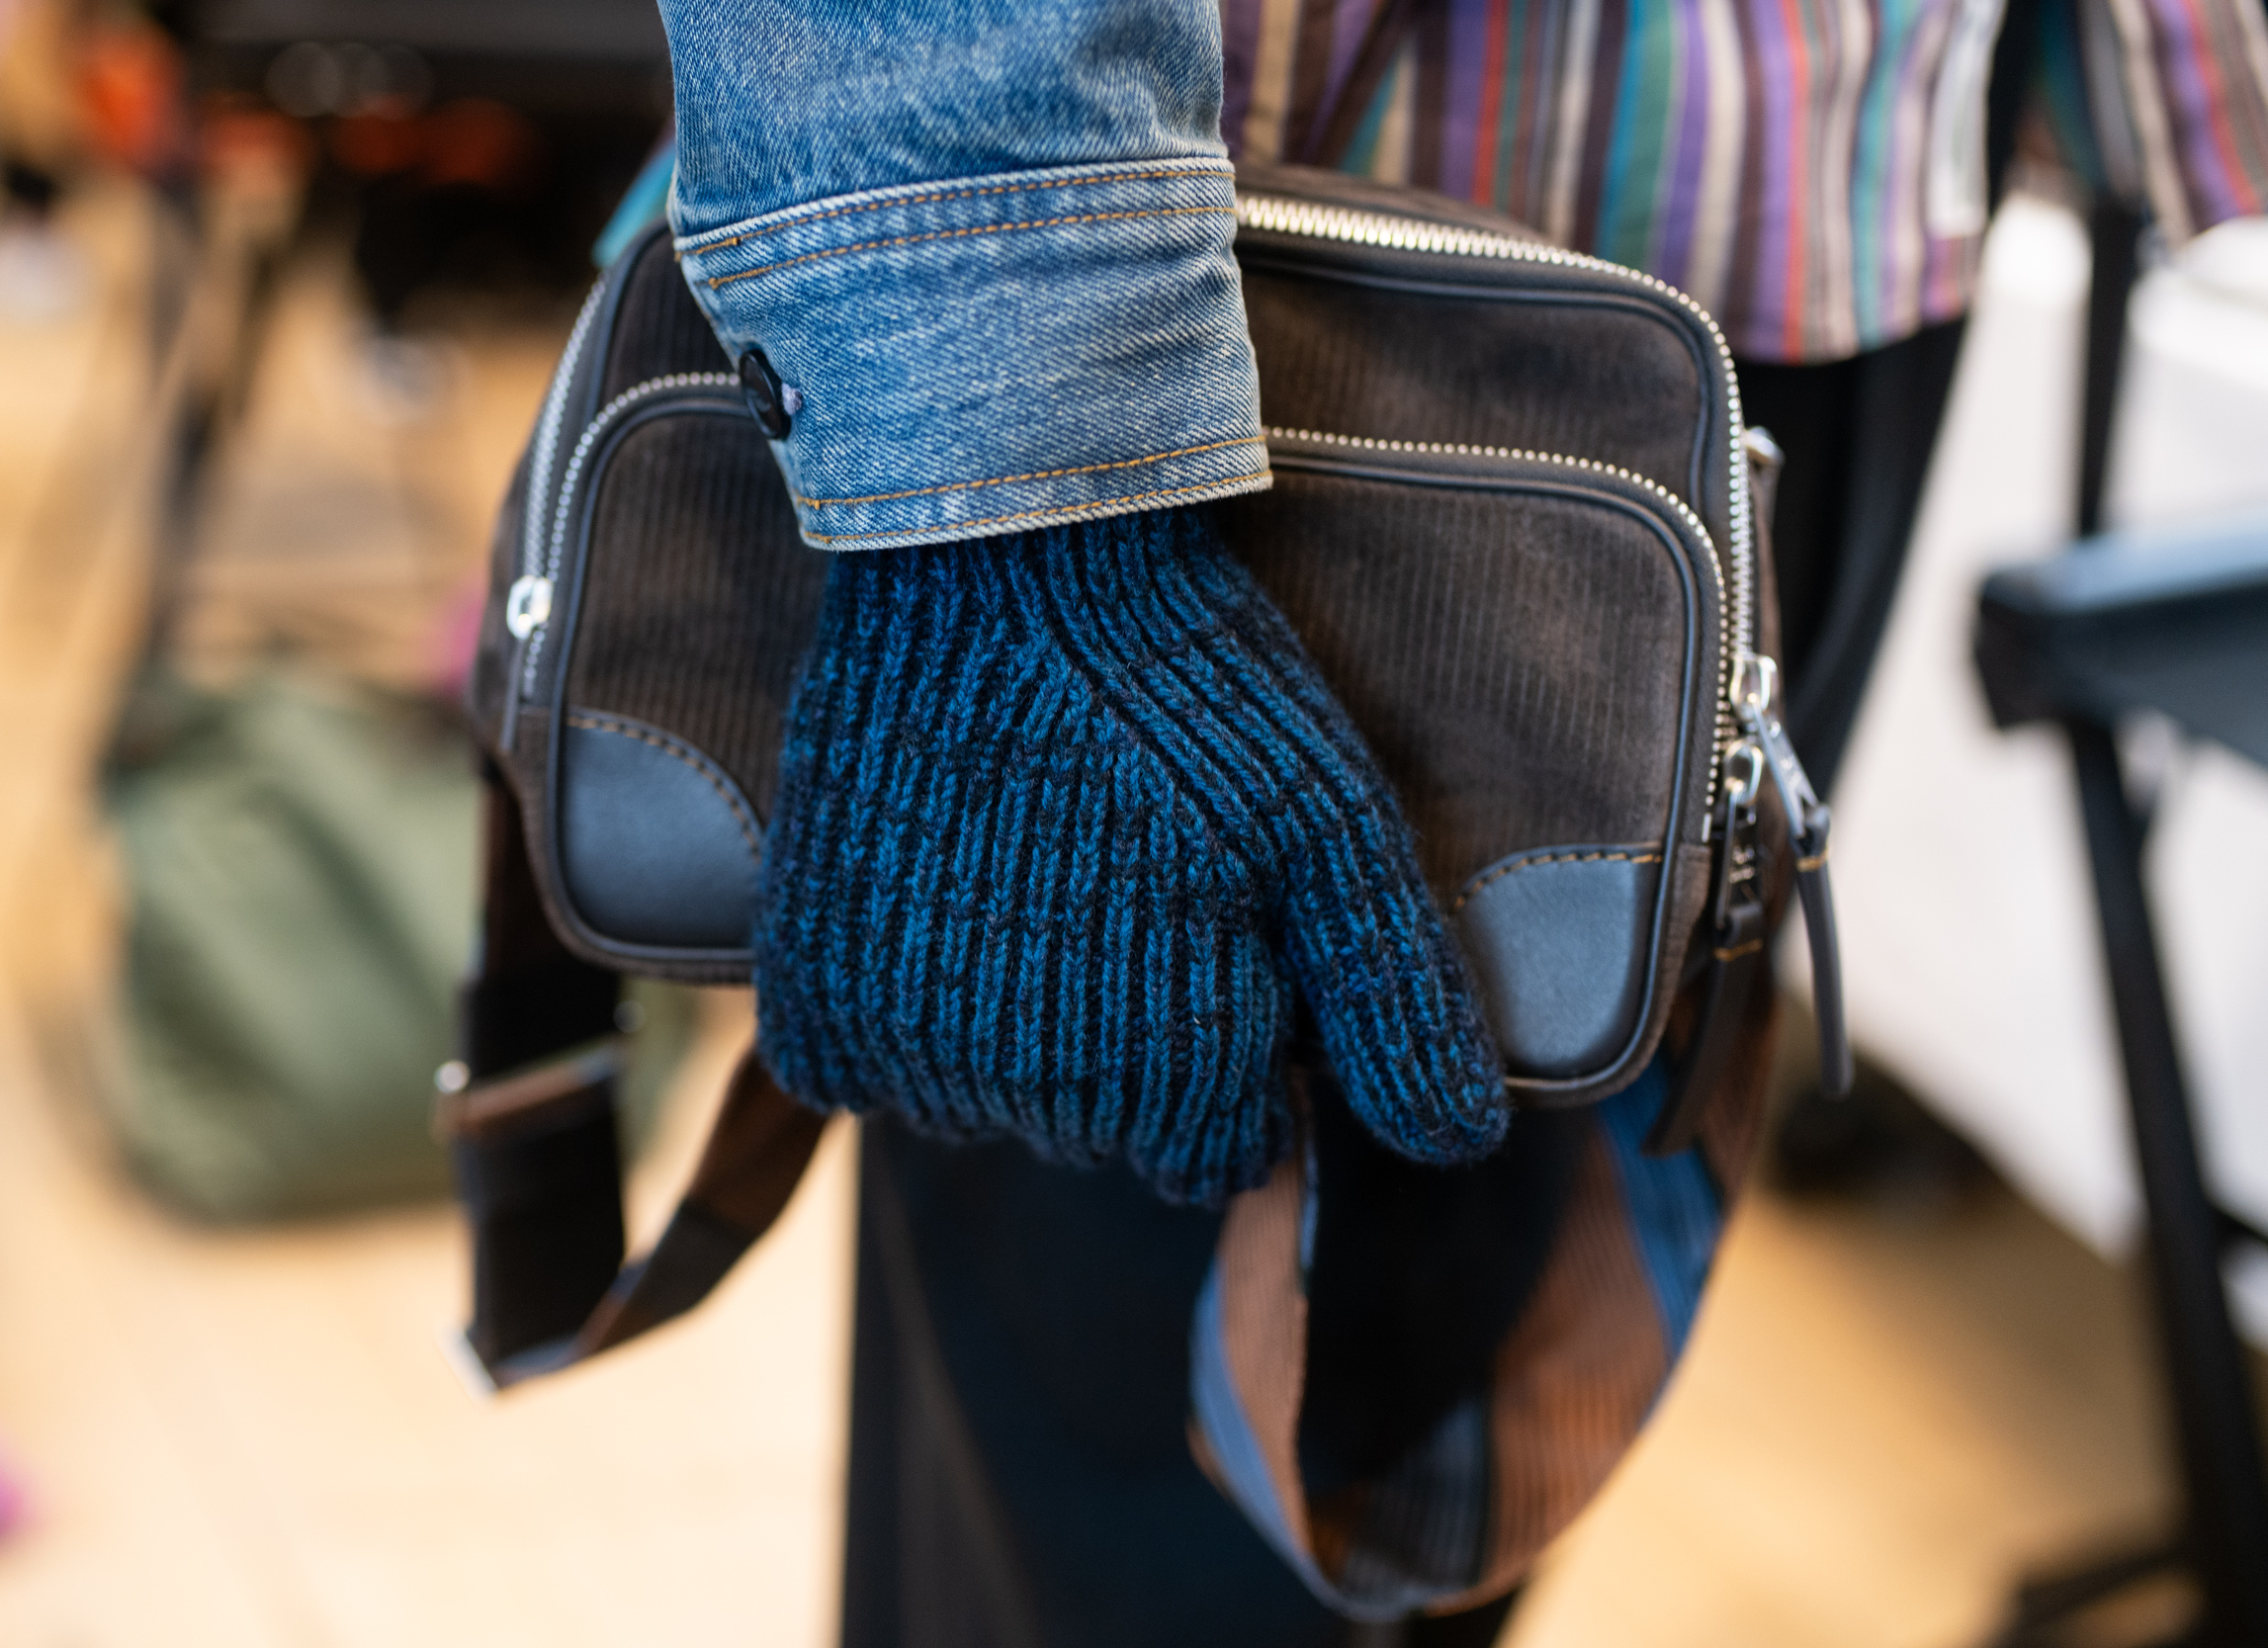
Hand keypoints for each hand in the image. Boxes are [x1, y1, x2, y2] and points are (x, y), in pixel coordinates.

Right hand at [754, 505, 1505, 1202]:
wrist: (995, 558)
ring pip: (984, 1100)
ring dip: (1009, 1022)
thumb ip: (1393, 998)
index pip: (1214, 1152)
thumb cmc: (1185, 689)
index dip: (1227, 1049)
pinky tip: (939, 895)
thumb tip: (1455, 1145)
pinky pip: (866, 1071)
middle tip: (1118, 878)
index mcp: (1169, 1070)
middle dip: (1125, 1034)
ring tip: (1027, 871)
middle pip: (1099, 1127)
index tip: (1210, 936)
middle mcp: (1030, 1093)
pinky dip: (903, 1005)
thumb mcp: (1328, 825)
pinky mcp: (811, 999)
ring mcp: (907, 1049)